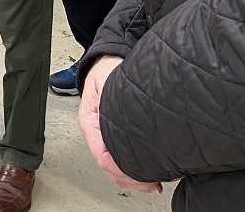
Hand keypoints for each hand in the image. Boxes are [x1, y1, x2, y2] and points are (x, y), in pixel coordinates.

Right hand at [79, 56, 162, 193]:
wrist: (109, 61)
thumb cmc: (107, 70)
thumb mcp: (107, 82)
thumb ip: (112, 102)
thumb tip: (127, 123)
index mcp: (89, 122)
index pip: (102, 156)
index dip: (121, 170)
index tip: (141, 177)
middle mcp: (97, 133)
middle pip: (110, 167)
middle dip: (132, 179)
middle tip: (153, 183)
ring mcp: (106, 136)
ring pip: (116, 168)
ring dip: (135, 179)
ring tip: (155, 182)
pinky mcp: (117, 136)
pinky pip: (123, 160)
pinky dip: (136, 172)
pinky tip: (150, 176)